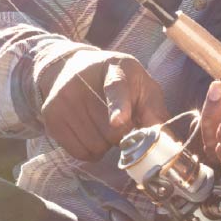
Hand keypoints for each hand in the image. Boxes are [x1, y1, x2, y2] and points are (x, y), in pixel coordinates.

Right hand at [40, 50, 168, 161]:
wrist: (71, 68)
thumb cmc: (117, 80)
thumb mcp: (141, 85)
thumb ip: (154, 111)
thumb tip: (169, 142)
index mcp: (115, 69)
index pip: (116, 88)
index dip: (119, 106)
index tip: (119, 121)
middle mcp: (83, 81)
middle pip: (110, 131)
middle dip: (122, 135)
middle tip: (121, 123)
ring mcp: (64, 100)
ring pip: (96, 145)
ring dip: (106, 145)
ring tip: (103, 125)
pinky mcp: (51, 117)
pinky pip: (79, 152)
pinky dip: (90, 151)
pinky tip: (91, 133)